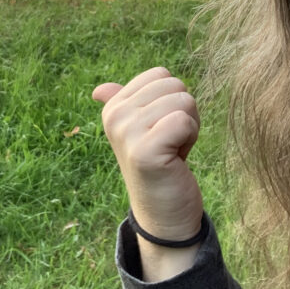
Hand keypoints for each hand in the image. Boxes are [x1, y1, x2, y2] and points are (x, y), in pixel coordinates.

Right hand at [92, 66, 203, 243]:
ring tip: (173, 151)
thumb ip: (126, 105)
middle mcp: (115, 116)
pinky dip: (190, 139)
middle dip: (184, 113)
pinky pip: (185, 121)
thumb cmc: (160, 166)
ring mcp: (127, 132)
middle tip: (170, 142)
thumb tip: (99, 89)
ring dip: (189, 127)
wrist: (164, 213)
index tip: (163, 129)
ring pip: (184, 101)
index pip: (161, 75)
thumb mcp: (142, 131)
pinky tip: (177, 159)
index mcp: (113, 107)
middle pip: (175, 86)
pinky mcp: (145, 151)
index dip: (172, 100)